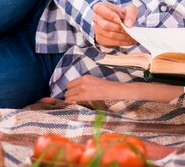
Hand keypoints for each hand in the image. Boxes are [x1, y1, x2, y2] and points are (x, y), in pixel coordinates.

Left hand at [65, 75, 184, 102]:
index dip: (70, 91)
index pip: (69, 84)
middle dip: (69, 96)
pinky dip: (71, 104)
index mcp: (85, 77)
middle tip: (74, 101)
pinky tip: (76, 106)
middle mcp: (82, 81)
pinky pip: (72, 100)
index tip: (72, 96)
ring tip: (76, 104)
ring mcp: (83, 89)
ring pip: (68, 96)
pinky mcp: (86, 96)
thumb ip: (84, 85)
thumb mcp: (95, 82)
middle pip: (66, 90)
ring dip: (70, 101)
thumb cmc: (108, 88)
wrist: (118, 91)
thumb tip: (74, 93)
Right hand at [92, 2, 137, 46]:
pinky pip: (111, 43)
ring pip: (109, 35)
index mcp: (100, 7)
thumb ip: (131, 14)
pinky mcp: (100, 39)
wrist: (121, 22)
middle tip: (130, 30)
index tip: (119, 20)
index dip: (109, 15)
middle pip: (105, 25)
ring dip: (123, 37)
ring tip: (133, 36)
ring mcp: (97, 30)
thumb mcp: (130, 9)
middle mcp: (96, 19)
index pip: (99, 9)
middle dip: (119, 28)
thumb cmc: (123, 13)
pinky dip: (122, 42)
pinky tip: (130, 40)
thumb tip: (128, 25)